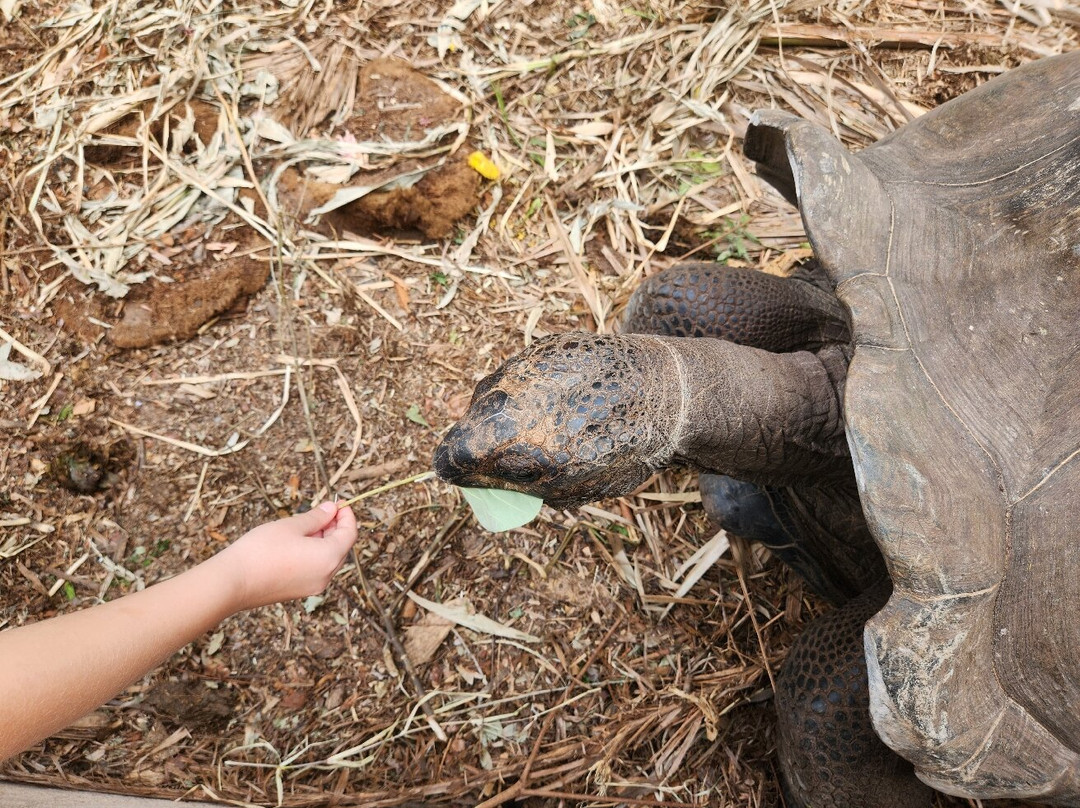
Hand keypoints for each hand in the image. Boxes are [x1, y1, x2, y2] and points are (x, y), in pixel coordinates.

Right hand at [213, 502, 357, 611]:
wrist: (233, 583)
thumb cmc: (261, 550)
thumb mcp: (291, 526)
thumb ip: (316, 517)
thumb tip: (331, 509)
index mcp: (329, 557)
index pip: (350, 534)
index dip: (347, 516)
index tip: (339, 504)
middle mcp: (326, 576)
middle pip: (341, 548)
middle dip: (336, 528)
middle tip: (322, 511)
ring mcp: (313, 587)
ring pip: (328, 559)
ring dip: (324, 540)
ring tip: (307, 525)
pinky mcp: (299, 592)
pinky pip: (316, 569)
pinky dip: (314, 554)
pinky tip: (298, 542)